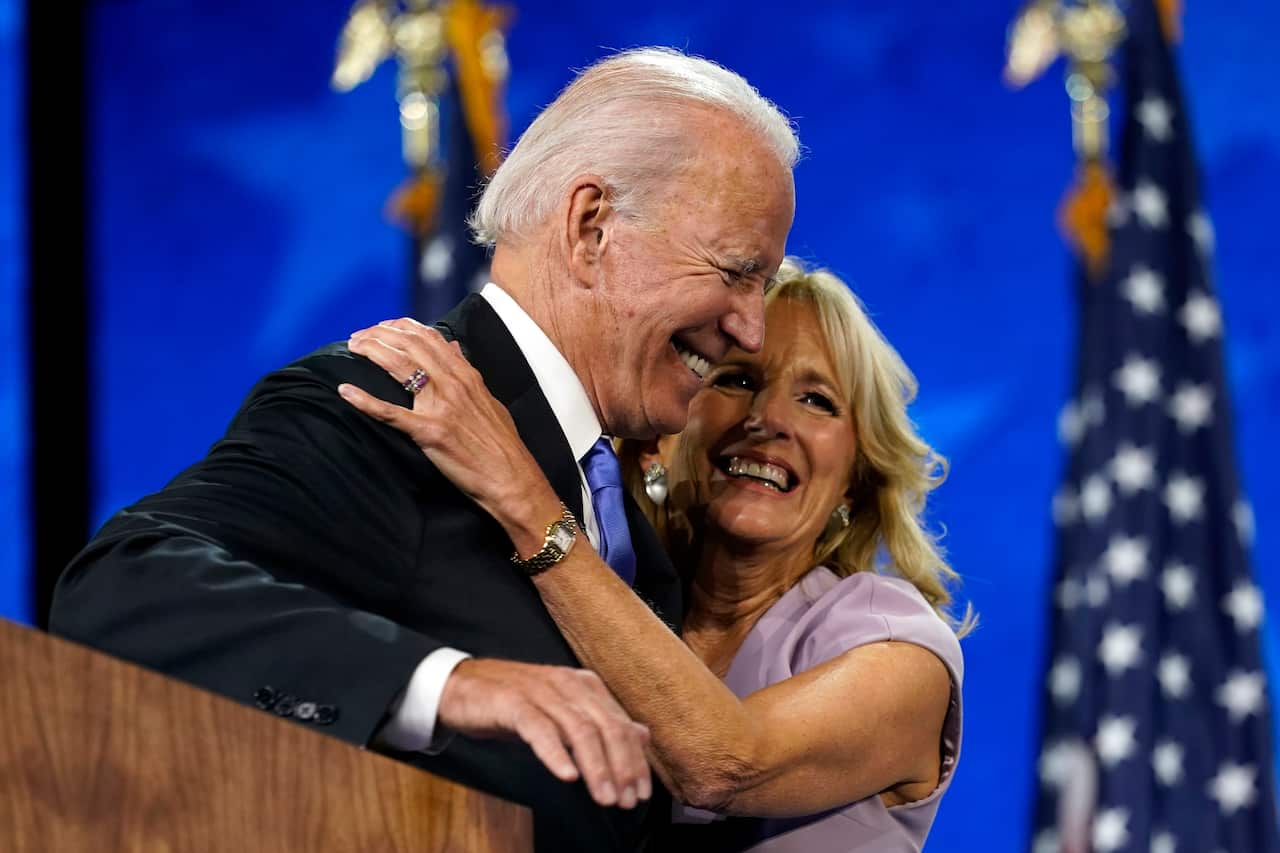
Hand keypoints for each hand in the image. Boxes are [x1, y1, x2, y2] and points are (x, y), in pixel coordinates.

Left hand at [341, 318, 561, 554]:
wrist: (512, 478)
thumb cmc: (502, 445)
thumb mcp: (489, 400)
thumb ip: (469, 374)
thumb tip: (454, 349)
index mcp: (467, 376)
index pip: (430, 338)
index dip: (402, 327)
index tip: (383, 326)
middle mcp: (453, 384)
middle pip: (410, 346)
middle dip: (380, 335)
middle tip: (358, 336)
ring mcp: (441, 407)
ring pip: (400, 367)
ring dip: (372, 352)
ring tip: (352, 347)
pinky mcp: (429, 432)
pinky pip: (391, 413)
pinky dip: (365, 401)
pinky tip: (345, 391)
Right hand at [439, 658, 652, 808]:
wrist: (462, 686)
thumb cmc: (515, 704)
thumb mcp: (563, 712)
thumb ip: (602, 722)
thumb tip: (642, 735)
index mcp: (585, 686)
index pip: (621, 725)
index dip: (636, 761)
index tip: (642, 792)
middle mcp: (568, 685)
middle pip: (607, 727)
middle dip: (622, 767)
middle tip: (626, 800)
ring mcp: (541, 691)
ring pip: (579, 730)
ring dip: (596, 767)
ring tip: (605, 796)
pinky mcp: (512, 702)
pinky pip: (539, 729)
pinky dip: (556, 753)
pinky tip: (567, 776)